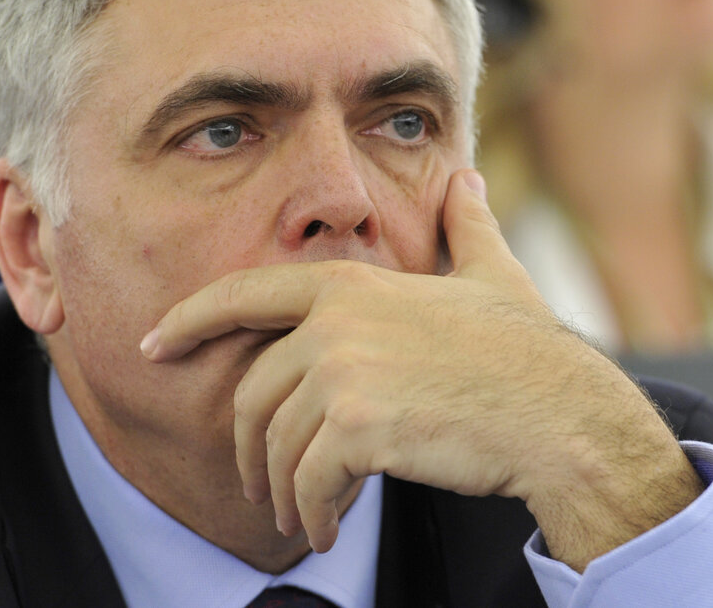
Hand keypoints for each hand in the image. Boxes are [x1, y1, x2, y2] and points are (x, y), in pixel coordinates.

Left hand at [141, 169, 701, 569]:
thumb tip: (466, 181)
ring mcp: (342, 372)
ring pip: (275, 446)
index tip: (154, 346)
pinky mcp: (356, 428)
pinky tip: (325, 531)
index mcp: (350, 284)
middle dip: (249, 449)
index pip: (243, 295)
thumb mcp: (493, 274)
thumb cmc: (526, 349)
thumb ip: (467, 226)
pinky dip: (310, 514)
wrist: (558, 411)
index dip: (189, 320)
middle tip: (263, 486)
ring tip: (301, 519)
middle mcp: (334, 322)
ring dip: (281, 493)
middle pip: (252, 394)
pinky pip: (307, 482)